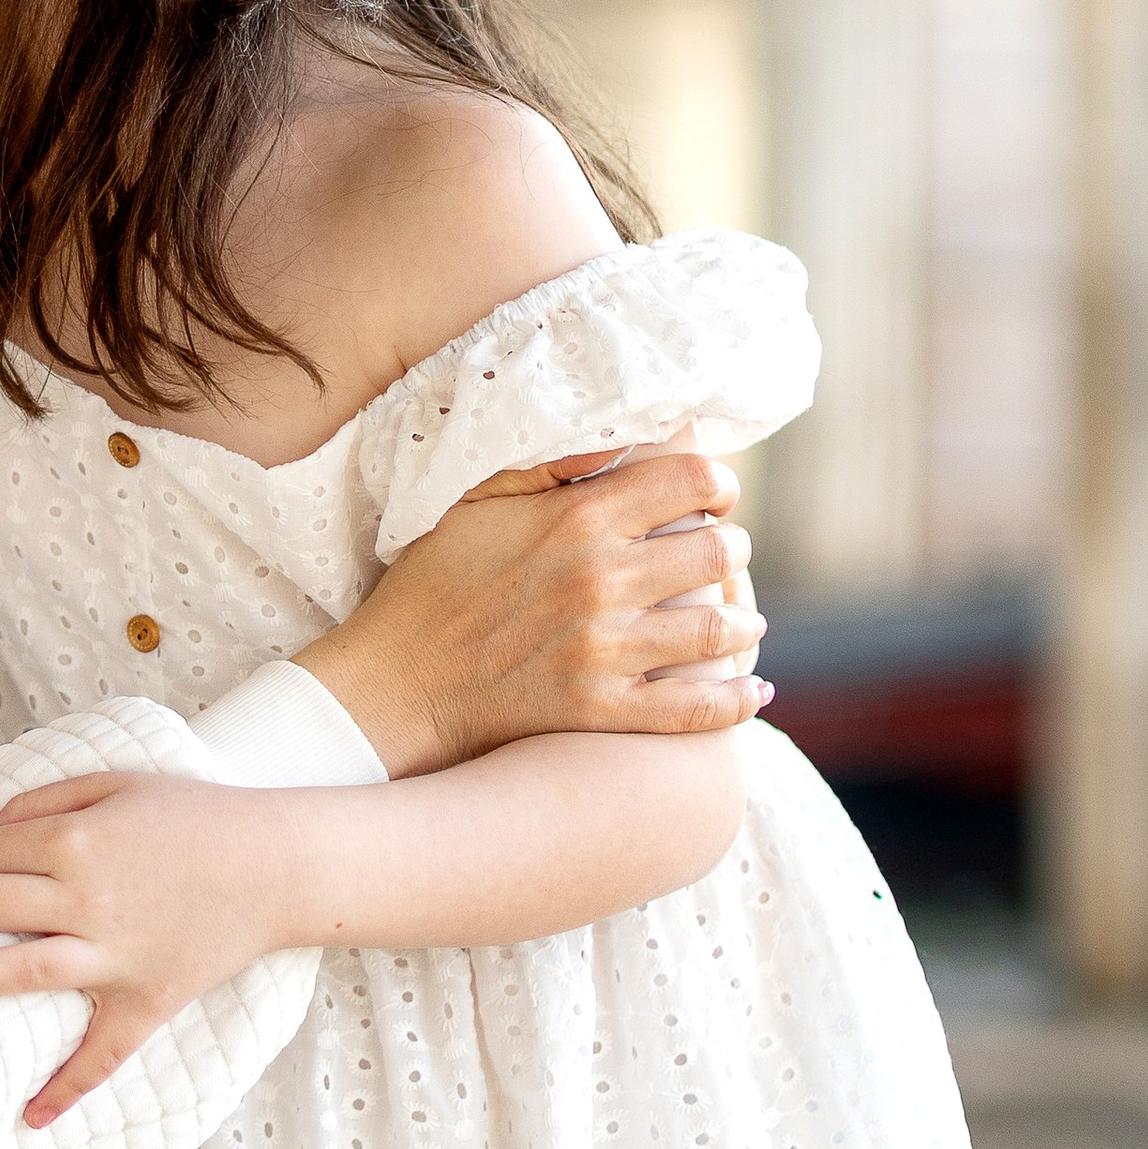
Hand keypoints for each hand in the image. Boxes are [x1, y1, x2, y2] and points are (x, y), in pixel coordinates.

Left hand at [0, 774, 286, 1126]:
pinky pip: (101, 1054)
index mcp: (76, 841)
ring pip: (16, 973)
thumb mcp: (116, 783)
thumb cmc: (194, 816)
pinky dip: (66, 1088)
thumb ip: (44, 800)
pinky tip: (29, 1118)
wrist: (276, 863)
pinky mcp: (145, 1000)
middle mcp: (86, 901)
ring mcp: (114, 956)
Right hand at [298, 449, 764, 775]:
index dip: (716, 483)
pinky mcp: (602, 710)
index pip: (689, 481)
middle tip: (724, 554)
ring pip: (719, 629)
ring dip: (743, 620)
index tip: (714, 494)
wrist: (395, 683)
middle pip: (718, 552)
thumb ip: (546, 465)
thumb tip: (615, 437)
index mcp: (575, 519)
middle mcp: (600, 580)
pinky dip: (735, 702)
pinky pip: (696, 710)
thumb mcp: (472, 502)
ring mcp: (606, 651)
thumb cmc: (429, 585)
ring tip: (743, 619)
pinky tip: (753, 693)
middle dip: (732, 548)